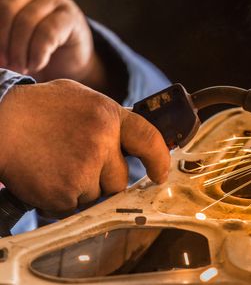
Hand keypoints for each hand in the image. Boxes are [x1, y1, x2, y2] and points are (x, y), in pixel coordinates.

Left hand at [0, 0, 104, 86]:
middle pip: (7, 9)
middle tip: (5, 63)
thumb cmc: (32, 47)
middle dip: (2, 41)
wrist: (69, 60)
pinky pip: (47, 33)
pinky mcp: (71, 16)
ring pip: (26, 22)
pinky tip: (36, 64)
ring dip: (19, 52)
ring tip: (20, 67)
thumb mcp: (9, 37)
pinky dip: (37, 54)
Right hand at [0, 79, 169, 214]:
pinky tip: (47, 175)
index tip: (159, 173)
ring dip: (81, 188)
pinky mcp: (65, 193)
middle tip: (76, 161)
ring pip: (96, 195)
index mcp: (109, 116)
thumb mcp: (80, 99)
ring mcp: (84, 169)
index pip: (149, 139)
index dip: (159, 159)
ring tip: (56, 163)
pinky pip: (73, 206)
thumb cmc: (37, 109)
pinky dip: (62, 198)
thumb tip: (131, 138)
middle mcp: (102, 142)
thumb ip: (108, 118)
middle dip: (104, 178)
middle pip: (120, 179)